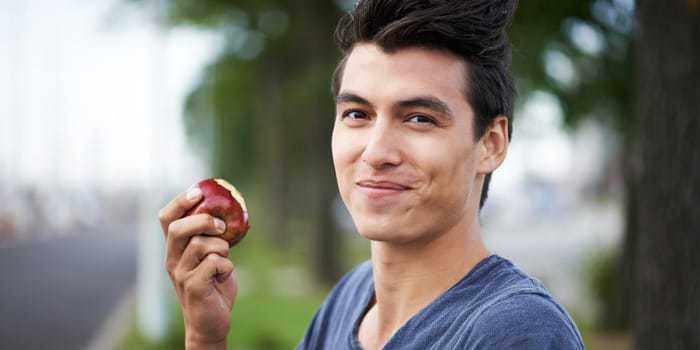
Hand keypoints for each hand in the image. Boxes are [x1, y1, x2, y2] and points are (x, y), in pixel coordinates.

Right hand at [158, 187, 235, 348]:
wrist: (210, 322)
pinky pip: (214, 263)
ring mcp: (180, 274)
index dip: (179, 202)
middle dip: (203, 221)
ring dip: (222, 248)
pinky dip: (226, 266)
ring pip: (201, 245)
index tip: (198, 192)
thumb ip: (212, 237)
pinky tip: (224, 275)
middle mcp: (171, 259)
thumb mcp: (211, 256)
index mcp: (174, 249)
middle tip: (221, 227)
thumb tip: (229, 211)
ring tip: (224, 260)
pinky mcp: (193, 286)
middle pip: (178, 229)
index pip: (166, 219)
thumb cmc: (213, 286)